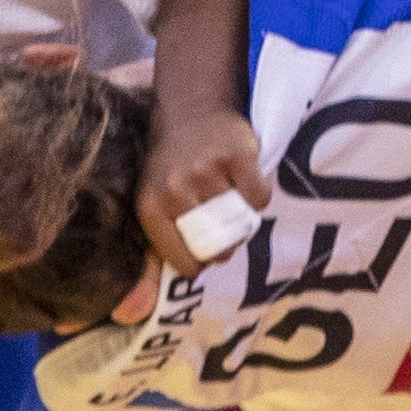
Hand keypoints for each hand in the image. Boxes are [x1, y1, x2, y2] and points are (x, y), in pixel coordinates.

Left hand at [137, 107, 266, 276]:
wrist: (190, 109)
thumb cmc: (172, 166)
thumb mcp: (154, 203)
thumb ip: (158, 249)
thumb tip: (154, 301)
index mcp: (151, 208)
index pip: (184, 261)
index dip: (201, 262)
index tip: (206, 253)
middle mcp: (175, 190)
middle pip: (218, 246)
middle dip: (227, 244)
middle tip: (225, 226)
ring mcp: (206, 172)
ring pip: (241, 222)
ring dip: (243, 217)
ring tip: (232, 199)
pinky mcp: (236, 156)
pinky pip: (259, 198)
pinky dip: (258, 195)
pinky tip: (245, 181)